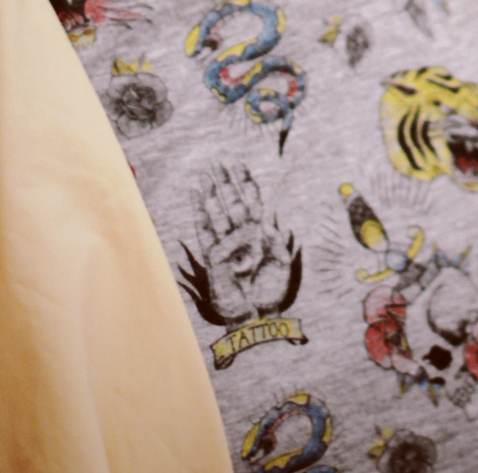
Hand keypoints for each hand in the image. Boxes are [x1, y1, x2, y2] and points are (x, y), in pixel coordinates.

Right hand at [196, 163, 292, 323]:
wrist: (257, 316)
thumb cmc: (270, 291)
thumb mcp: (282, 263)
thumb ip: (276, 240)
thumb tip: (268, 217)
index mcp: (259, 233)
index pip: (252, 202)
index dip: (246, 183)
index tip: (240, 164)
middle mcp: (242, 235)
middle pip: (233, 201)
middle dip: (226, 181)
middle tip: (218, 161)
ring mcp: (228, 244)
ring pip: (218, 211)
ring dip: (212, 192)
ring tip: (206, 173)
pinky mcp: (214, 256)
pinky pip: (207, 231)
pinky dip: (200, 213)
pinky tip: (195, 198)